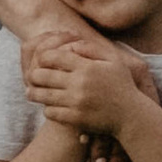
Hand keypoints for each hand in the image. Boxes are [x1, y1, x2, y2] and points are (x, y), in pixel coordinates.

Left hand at [26, 35, 149, 161]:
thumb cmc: (122, 85)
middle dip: (34, 75)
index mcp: (87, 67)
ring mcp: (76, 102)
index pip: (54, 56)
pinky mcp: (74, 119)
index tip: (41, 60)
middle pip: (43, 75)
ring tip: (31, 92)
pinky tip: (48, 106)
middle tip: (31, 76)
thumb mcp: (113, 60)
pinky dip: (47, 109)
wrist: (131, 116)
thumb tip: (72, 42)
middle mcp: (79, 83)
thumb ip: (92, 48)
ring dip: (34, 93)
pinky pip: (51, 112)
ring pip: (43, 95)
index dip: (44, 57)